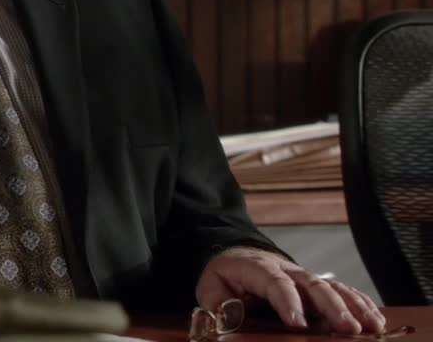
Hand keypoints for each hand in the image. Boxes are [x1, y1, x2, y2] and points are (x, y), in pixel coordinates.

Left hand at [196, 247, 385, 334]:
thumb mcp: (211, 287)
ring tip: (372, 326)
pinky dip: (360, 304)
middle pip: (313, 285)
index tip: (297, 324)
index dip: (287, 301)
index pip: (276, 283)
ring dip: (354, 306)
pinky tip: (375, 319)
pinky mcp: (317, 287)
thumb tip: (230, 316)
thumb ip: (220, 303)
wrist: (235, 256)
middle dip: (332, 307)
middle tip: (348, 329)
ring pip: (334, 288)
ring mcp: (306, 277)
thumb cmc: (225, 277)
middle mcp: (288, 270)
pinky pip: (343, 292)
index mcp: (259, 268)